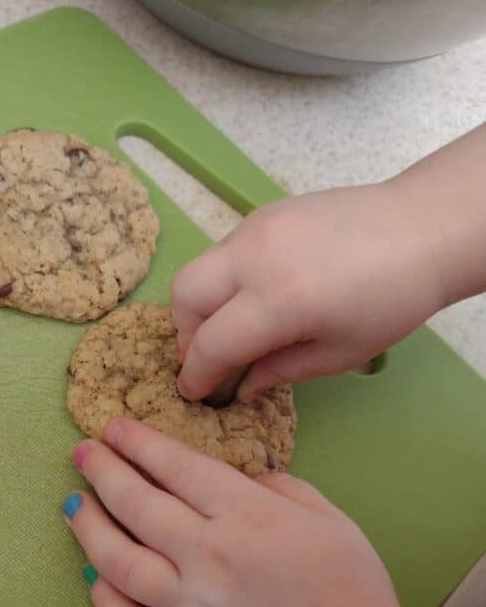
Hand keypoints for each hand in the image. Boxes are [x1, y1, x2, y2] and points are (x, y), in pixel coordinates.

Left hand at [63, 418, 409, 606]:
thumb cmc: (352, 592)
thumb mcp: (329, 518)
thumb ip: (280, 487)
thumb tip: (242, 477)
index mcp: (245, 515)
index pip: (175, 467)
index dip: (138, 443)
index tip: (112, 428)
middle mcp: (207, 555)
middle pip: (136, 505)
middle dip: (102, 472)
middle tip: (81, 454)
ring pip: (118, 562)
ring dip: (88, 529)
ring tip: (72, 505)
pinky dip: (104, 601)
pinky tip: (93, 578)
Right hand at [171, 180, 444, 401]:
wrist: (422, 229)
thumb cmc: (391, 300)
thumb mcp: (339, 353)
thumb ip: (280, 371)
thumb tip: (241, 387)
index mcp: (279, 300)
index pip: (209, 343)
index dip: (196, 375)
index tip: (194, 392)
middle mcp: (255, 258)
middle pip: (184, 296)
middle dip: (186, 333)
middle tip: (210, 355)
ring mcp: (254, 228)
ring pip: (199, 269)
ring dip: (203, 304)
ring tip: (234, 326)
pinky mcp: (262, 214)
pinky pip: (224, 251)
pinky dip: (226, 280)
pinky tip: (259, 295)